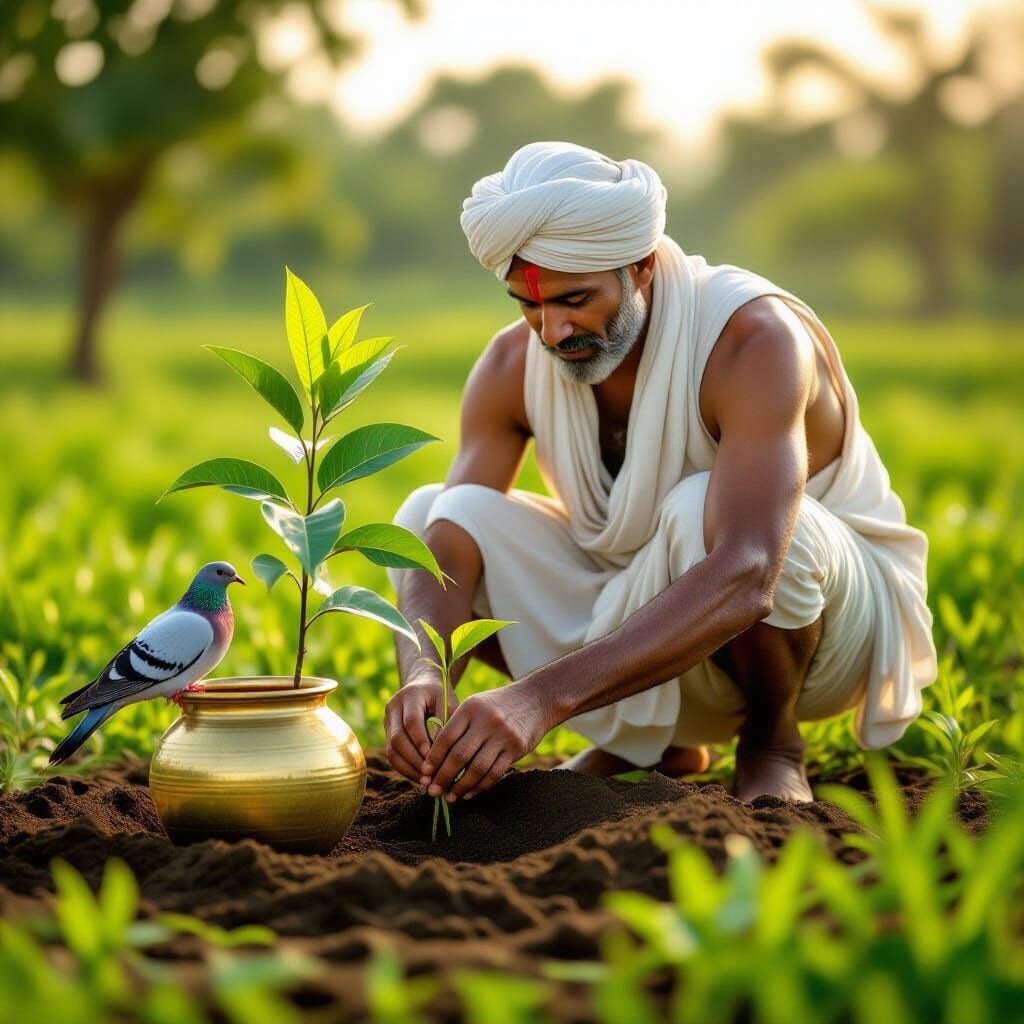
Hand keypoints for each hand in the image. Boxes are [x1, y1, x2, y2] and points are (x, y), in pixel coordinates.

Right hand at [384, 675, 457, 783]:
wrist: (421, 684)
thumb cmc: (439, 694)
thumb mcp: (447, 700)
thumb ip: (444, 721)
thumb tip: (440, 750)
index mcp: (409, 696)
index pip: (411, 722)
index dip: (421, 741)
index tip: (433, 758)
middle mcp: (393, 708)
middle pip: (397, 739)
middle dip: (414, 760)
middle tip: (430, 775)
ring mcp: (387, 722)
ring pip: (391, 750)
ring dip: (408, 768)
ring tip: (425, 781)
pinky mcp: (387, 734)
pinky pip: (392, 755)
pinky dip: (405, 768)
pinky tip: (419, 777)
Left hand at [421, 682, 552, 801]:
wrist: (535, 699)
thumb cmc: (498, 704)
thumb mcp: (476, 705)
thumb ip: (457, 726)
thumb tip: (434, 759)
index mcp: (471, 708)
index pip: (446, 737)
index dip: (433, 758)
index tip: (425, 773)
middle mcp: (486, 721)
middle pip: (459, 755)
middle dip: (443, 777)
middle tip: (432, 791)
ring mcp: (503, 735)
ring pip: (477, 768)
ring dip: (461, 786)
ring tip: (450, 797)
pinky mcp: (516, 748)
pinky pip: (495, 773)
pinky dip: (480, 786)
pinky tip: (470, 793)